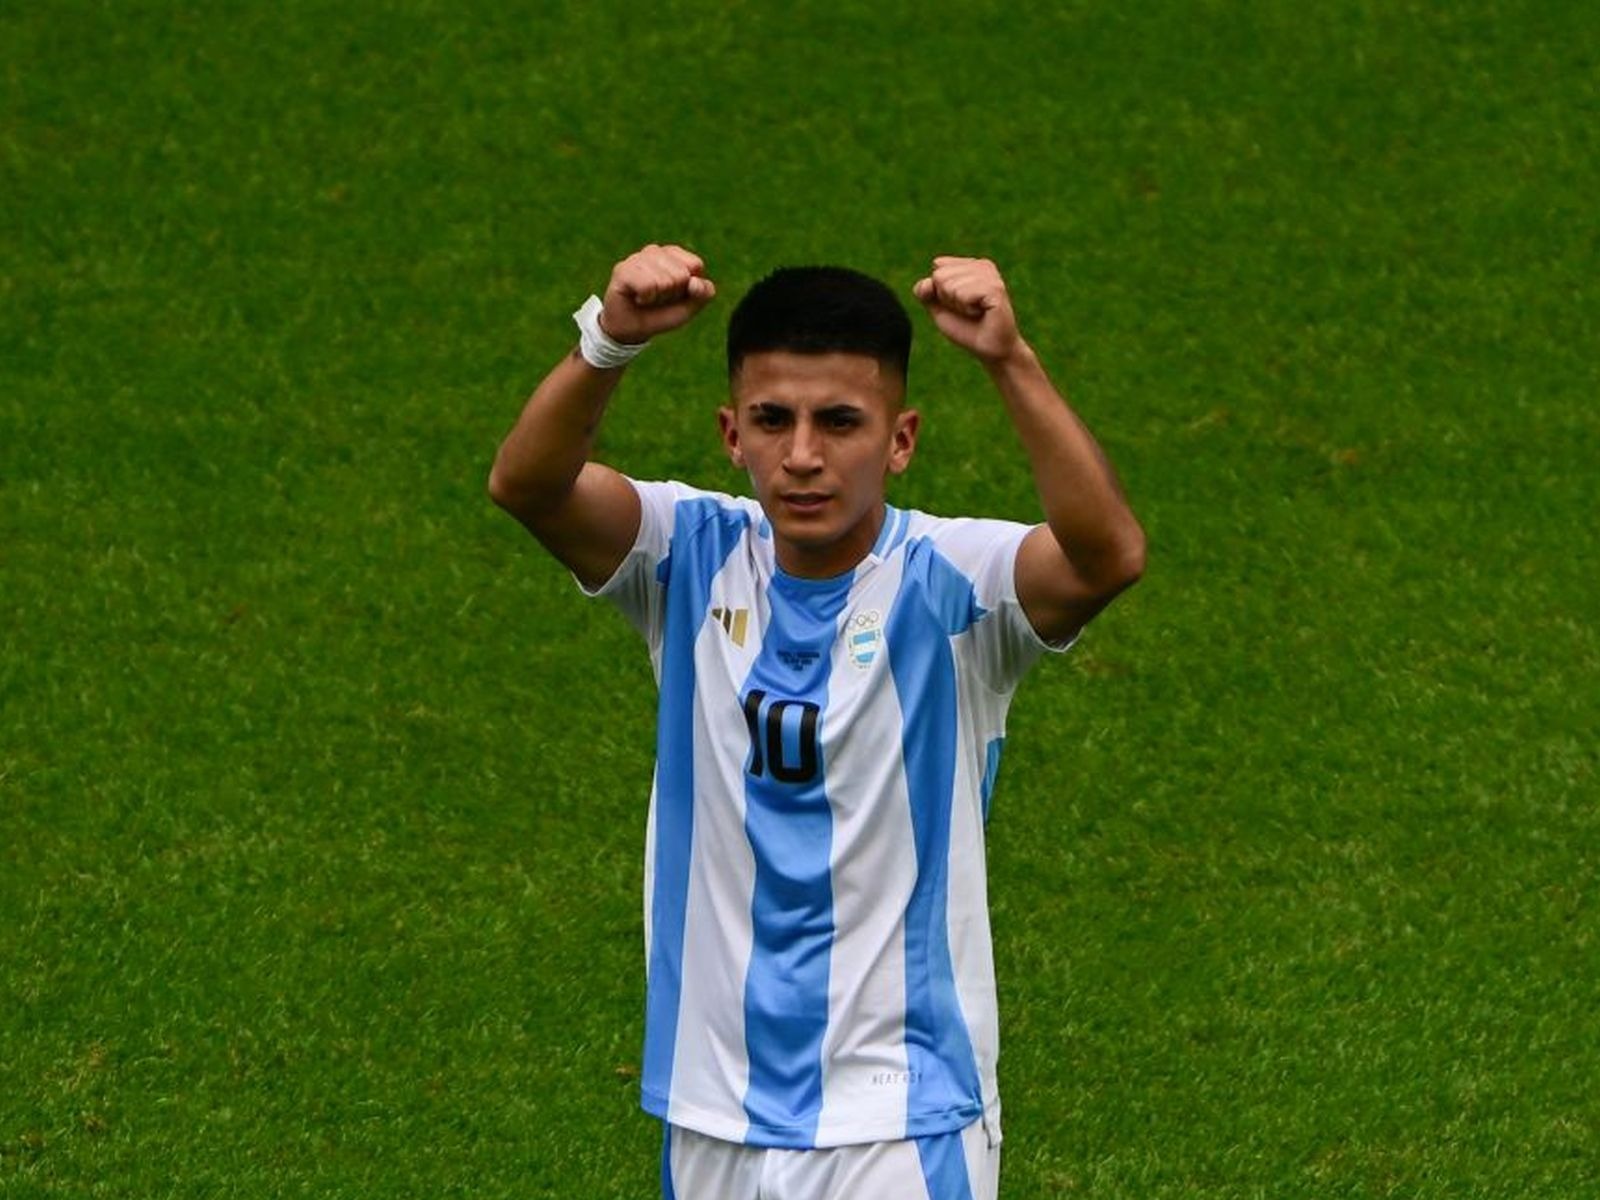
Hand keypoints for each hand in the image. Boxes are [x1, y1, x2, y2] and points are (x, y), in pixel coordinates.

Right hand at [599, 244, 716, 343]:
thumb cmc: (660, 313)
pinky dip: (645, 299)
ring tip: (647, 298)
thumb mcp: (689, 307)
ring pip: (664, 281)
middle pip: (681, 274)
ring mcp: (637, 258)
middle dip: (672, 294)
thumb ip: (703, 294)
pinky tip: (637, 298)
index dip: (689, 287)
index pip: (695, 265)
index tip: (675, 294)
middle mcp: (655, 251)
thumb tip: (694, 282)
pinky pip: (647, 286)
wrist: (631, 330)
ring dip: (658, 298)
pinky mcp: (622, 269)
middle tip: (658, 298)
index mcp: (673, 254)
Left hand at [912, 256, 1023, 363]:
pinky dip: (967, 309)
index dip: (941, 292)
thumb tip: (927, 282)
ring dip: (958, 306)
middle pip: (940, 275)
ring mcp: (991, 275)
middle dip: (948, 298)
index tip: (959, 303)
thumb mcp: (939, 308)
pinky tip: (982, 312)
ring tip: (976, 312)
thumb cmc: (966, 328)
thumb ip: (925, 292)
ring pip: (950, 285)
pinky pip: (963, 294)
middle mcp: (983, 265)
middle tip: (968, 309)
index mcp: (971, 264)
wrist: (990, 349)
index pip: (938, 267)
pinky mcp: (996, 288)